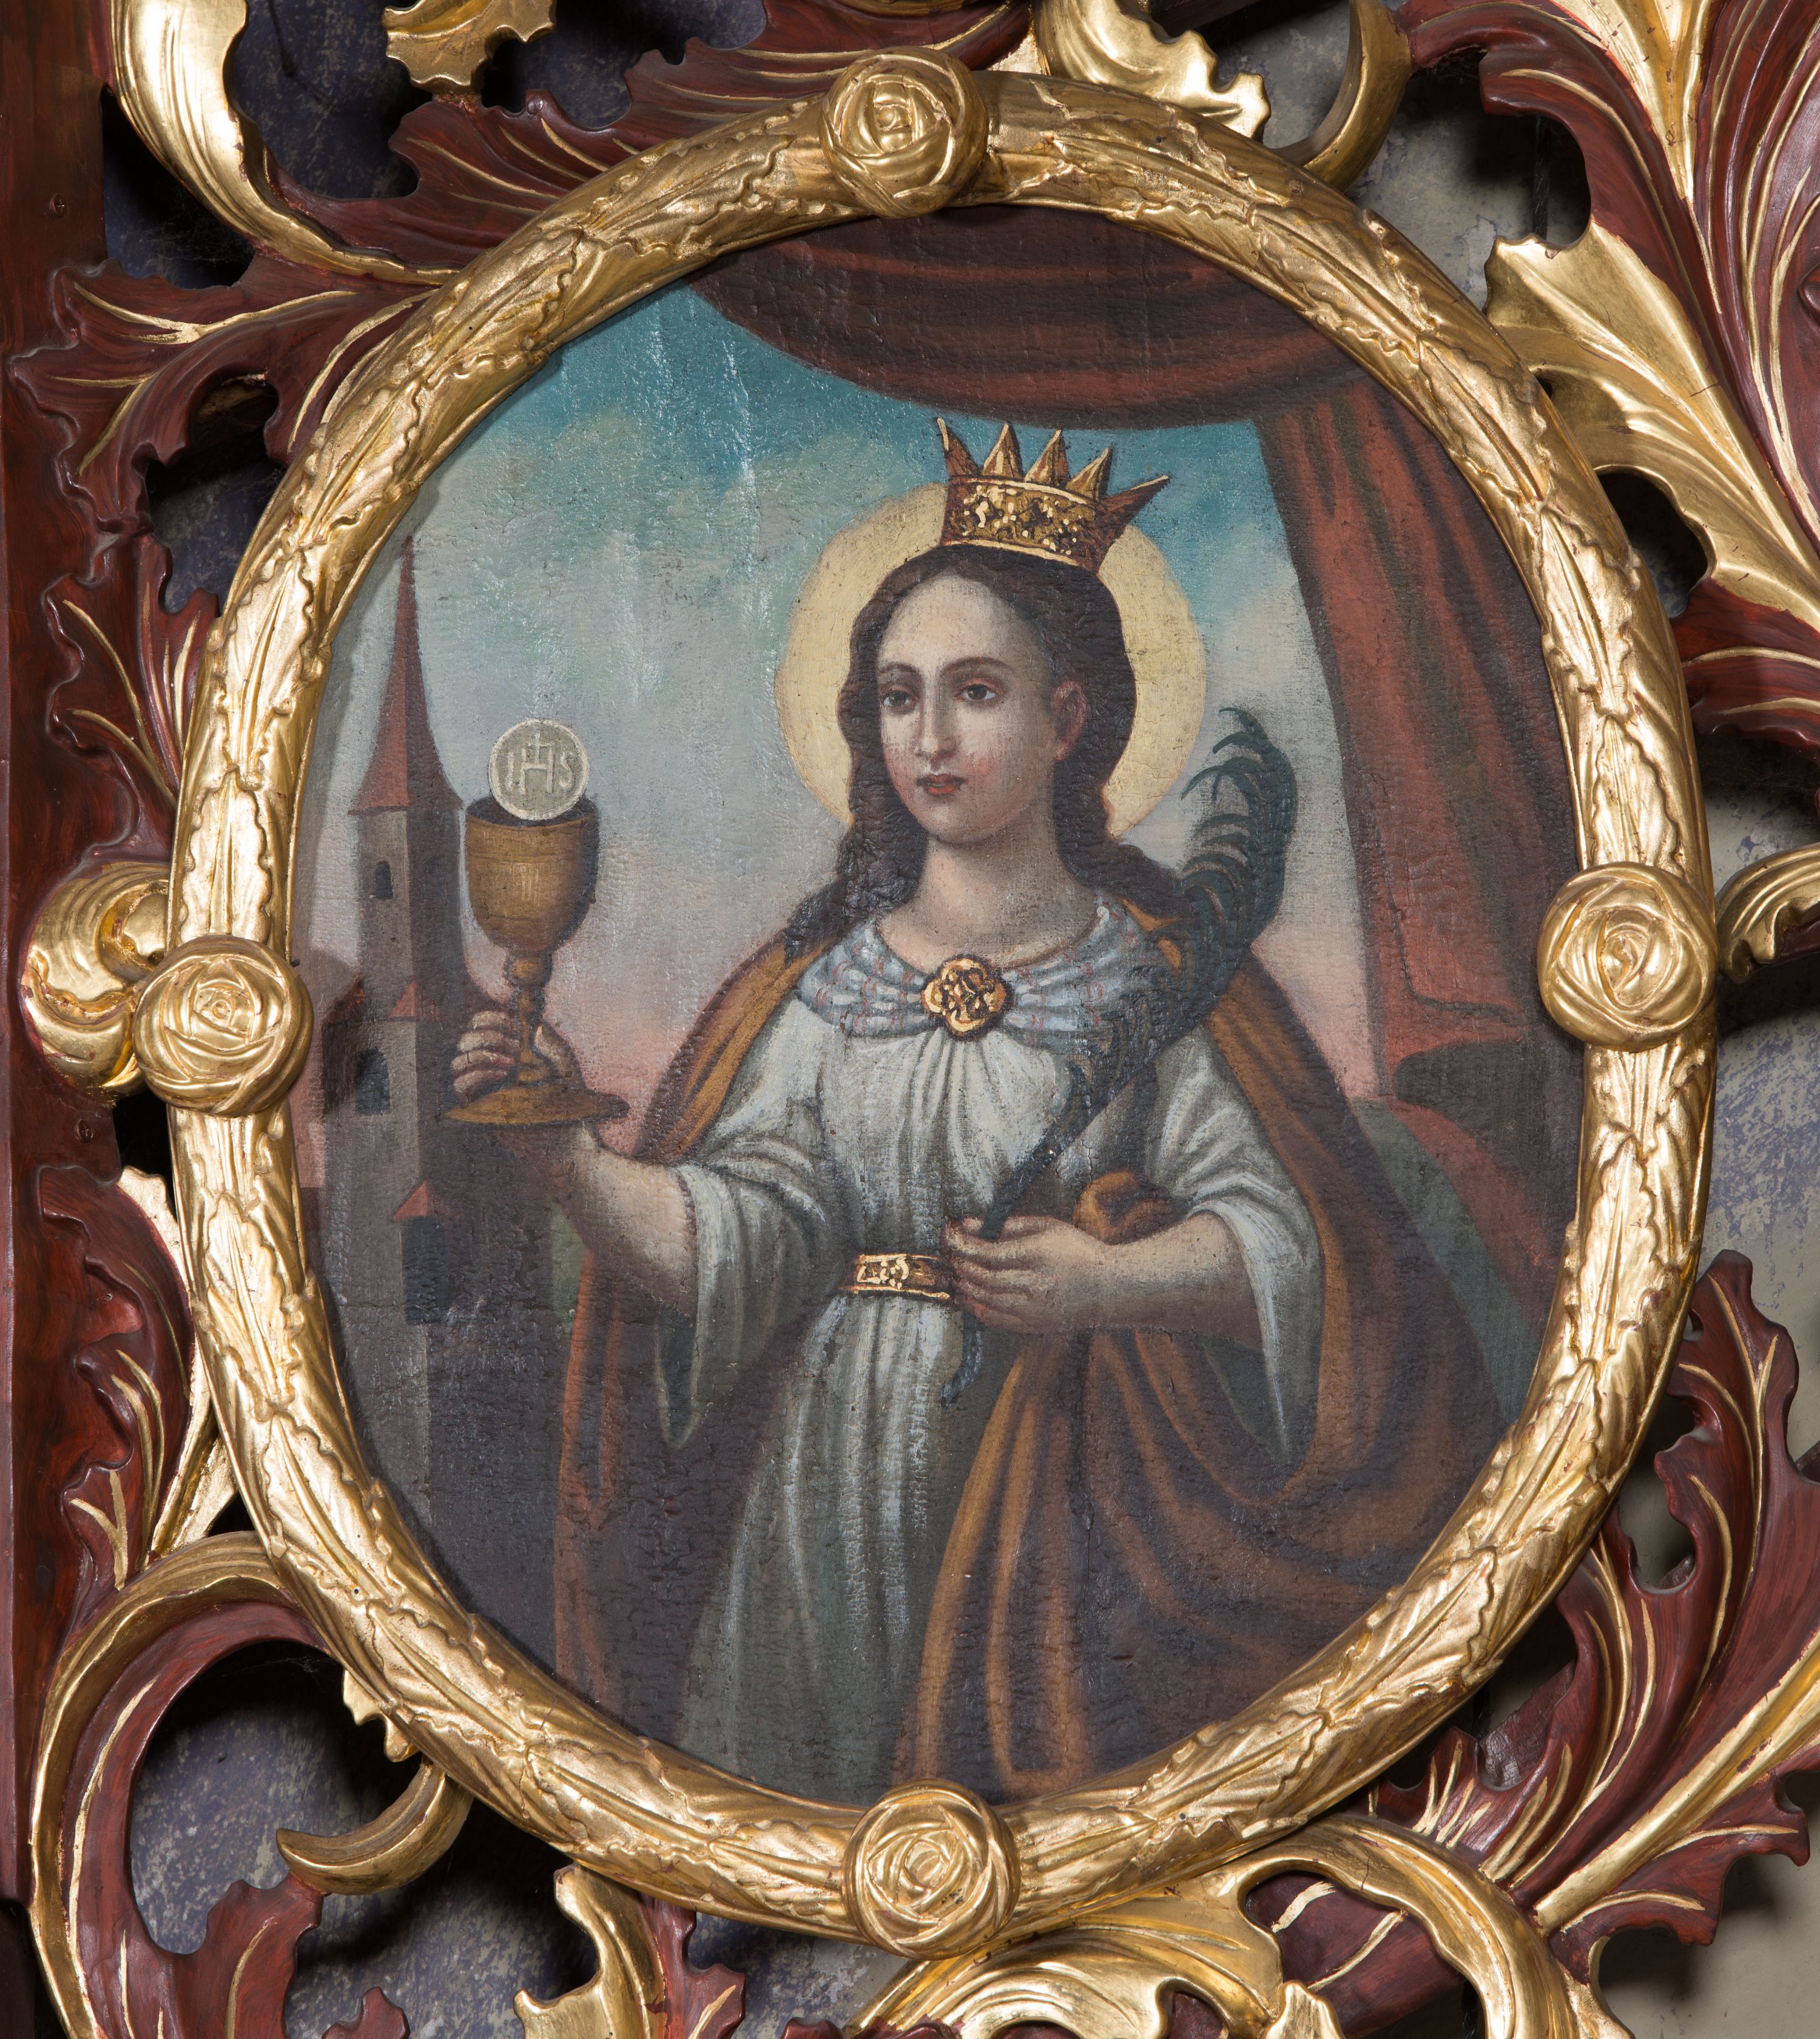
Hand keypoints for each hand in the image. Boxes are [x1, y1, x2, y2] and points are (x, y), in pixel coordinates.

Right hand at [451, 1008, 579, 1102]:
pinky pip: (459, 1084)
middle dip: (489, 1037)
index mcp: (504, 1049)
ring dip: (484, 1055)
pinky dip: (478, 1074)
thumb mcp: (559, 1056)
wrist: (567, 1126)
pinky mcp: (477, 1107)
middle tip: (516, 1048)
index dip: (491, 1018)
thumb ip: (540, 1032)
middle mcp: (489, 1066)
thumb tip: (523, 1009)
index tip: (514, 1026)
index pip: (480, 1024)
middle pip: (465, 1038)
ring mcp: (481, 1087)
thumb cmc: (567, 1094)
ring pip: (458, 1061)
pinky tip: (504, 1076)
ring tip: (512, 1064)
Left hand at [944, 1215, 1112, 1333]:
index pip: (991, 1254)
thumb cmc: (1078, 1251)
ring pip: (987, 1301)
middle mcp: (1036, 1285)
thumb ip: (1008, 1226)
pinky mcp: (1034, 1326)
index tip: (950, 1235)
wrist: (1110, 1289)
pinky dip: (977, 1308)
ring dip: (965, 1288)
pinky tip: (968, 1296)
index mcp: (1040, 1256)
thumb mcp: (1048, 1227)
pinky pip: (996, 1320)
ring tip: (955, 1274)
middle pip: (985, 1279)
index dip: (964, 1245)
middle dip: (961, 1266)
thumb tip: (969, 1224)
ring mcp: (1035, 1309)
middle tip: (949, 1255)